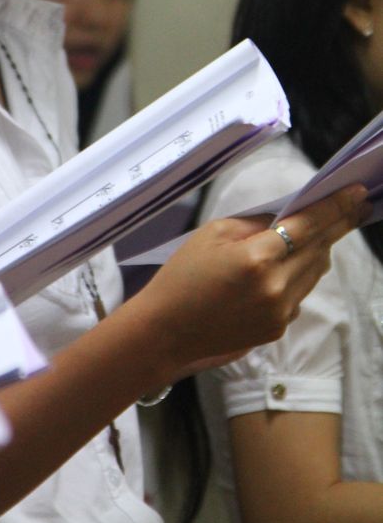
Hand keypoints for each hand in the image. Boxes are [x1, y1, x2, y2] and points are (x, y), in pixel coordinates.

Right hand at [132, 183, 367, 383]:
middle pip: (320, 248)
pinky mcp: (277, 329)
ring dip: (317, 250)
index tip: (357, 192)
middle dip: (335, 225)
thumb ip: (255, 222)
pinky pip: (299, 293)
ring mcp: (280, 313)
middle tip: (354, 204)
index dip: (336, 207)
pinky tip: (281, 267)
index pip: (309, 225)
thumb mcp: (213, 234)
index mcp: (257, 258)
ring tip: (317, 232)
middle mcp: (276, 288)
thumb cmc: (182, 275)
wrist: (165, 330)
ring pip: (314, 272)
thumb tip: (287, 216)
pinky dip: (297, 275)